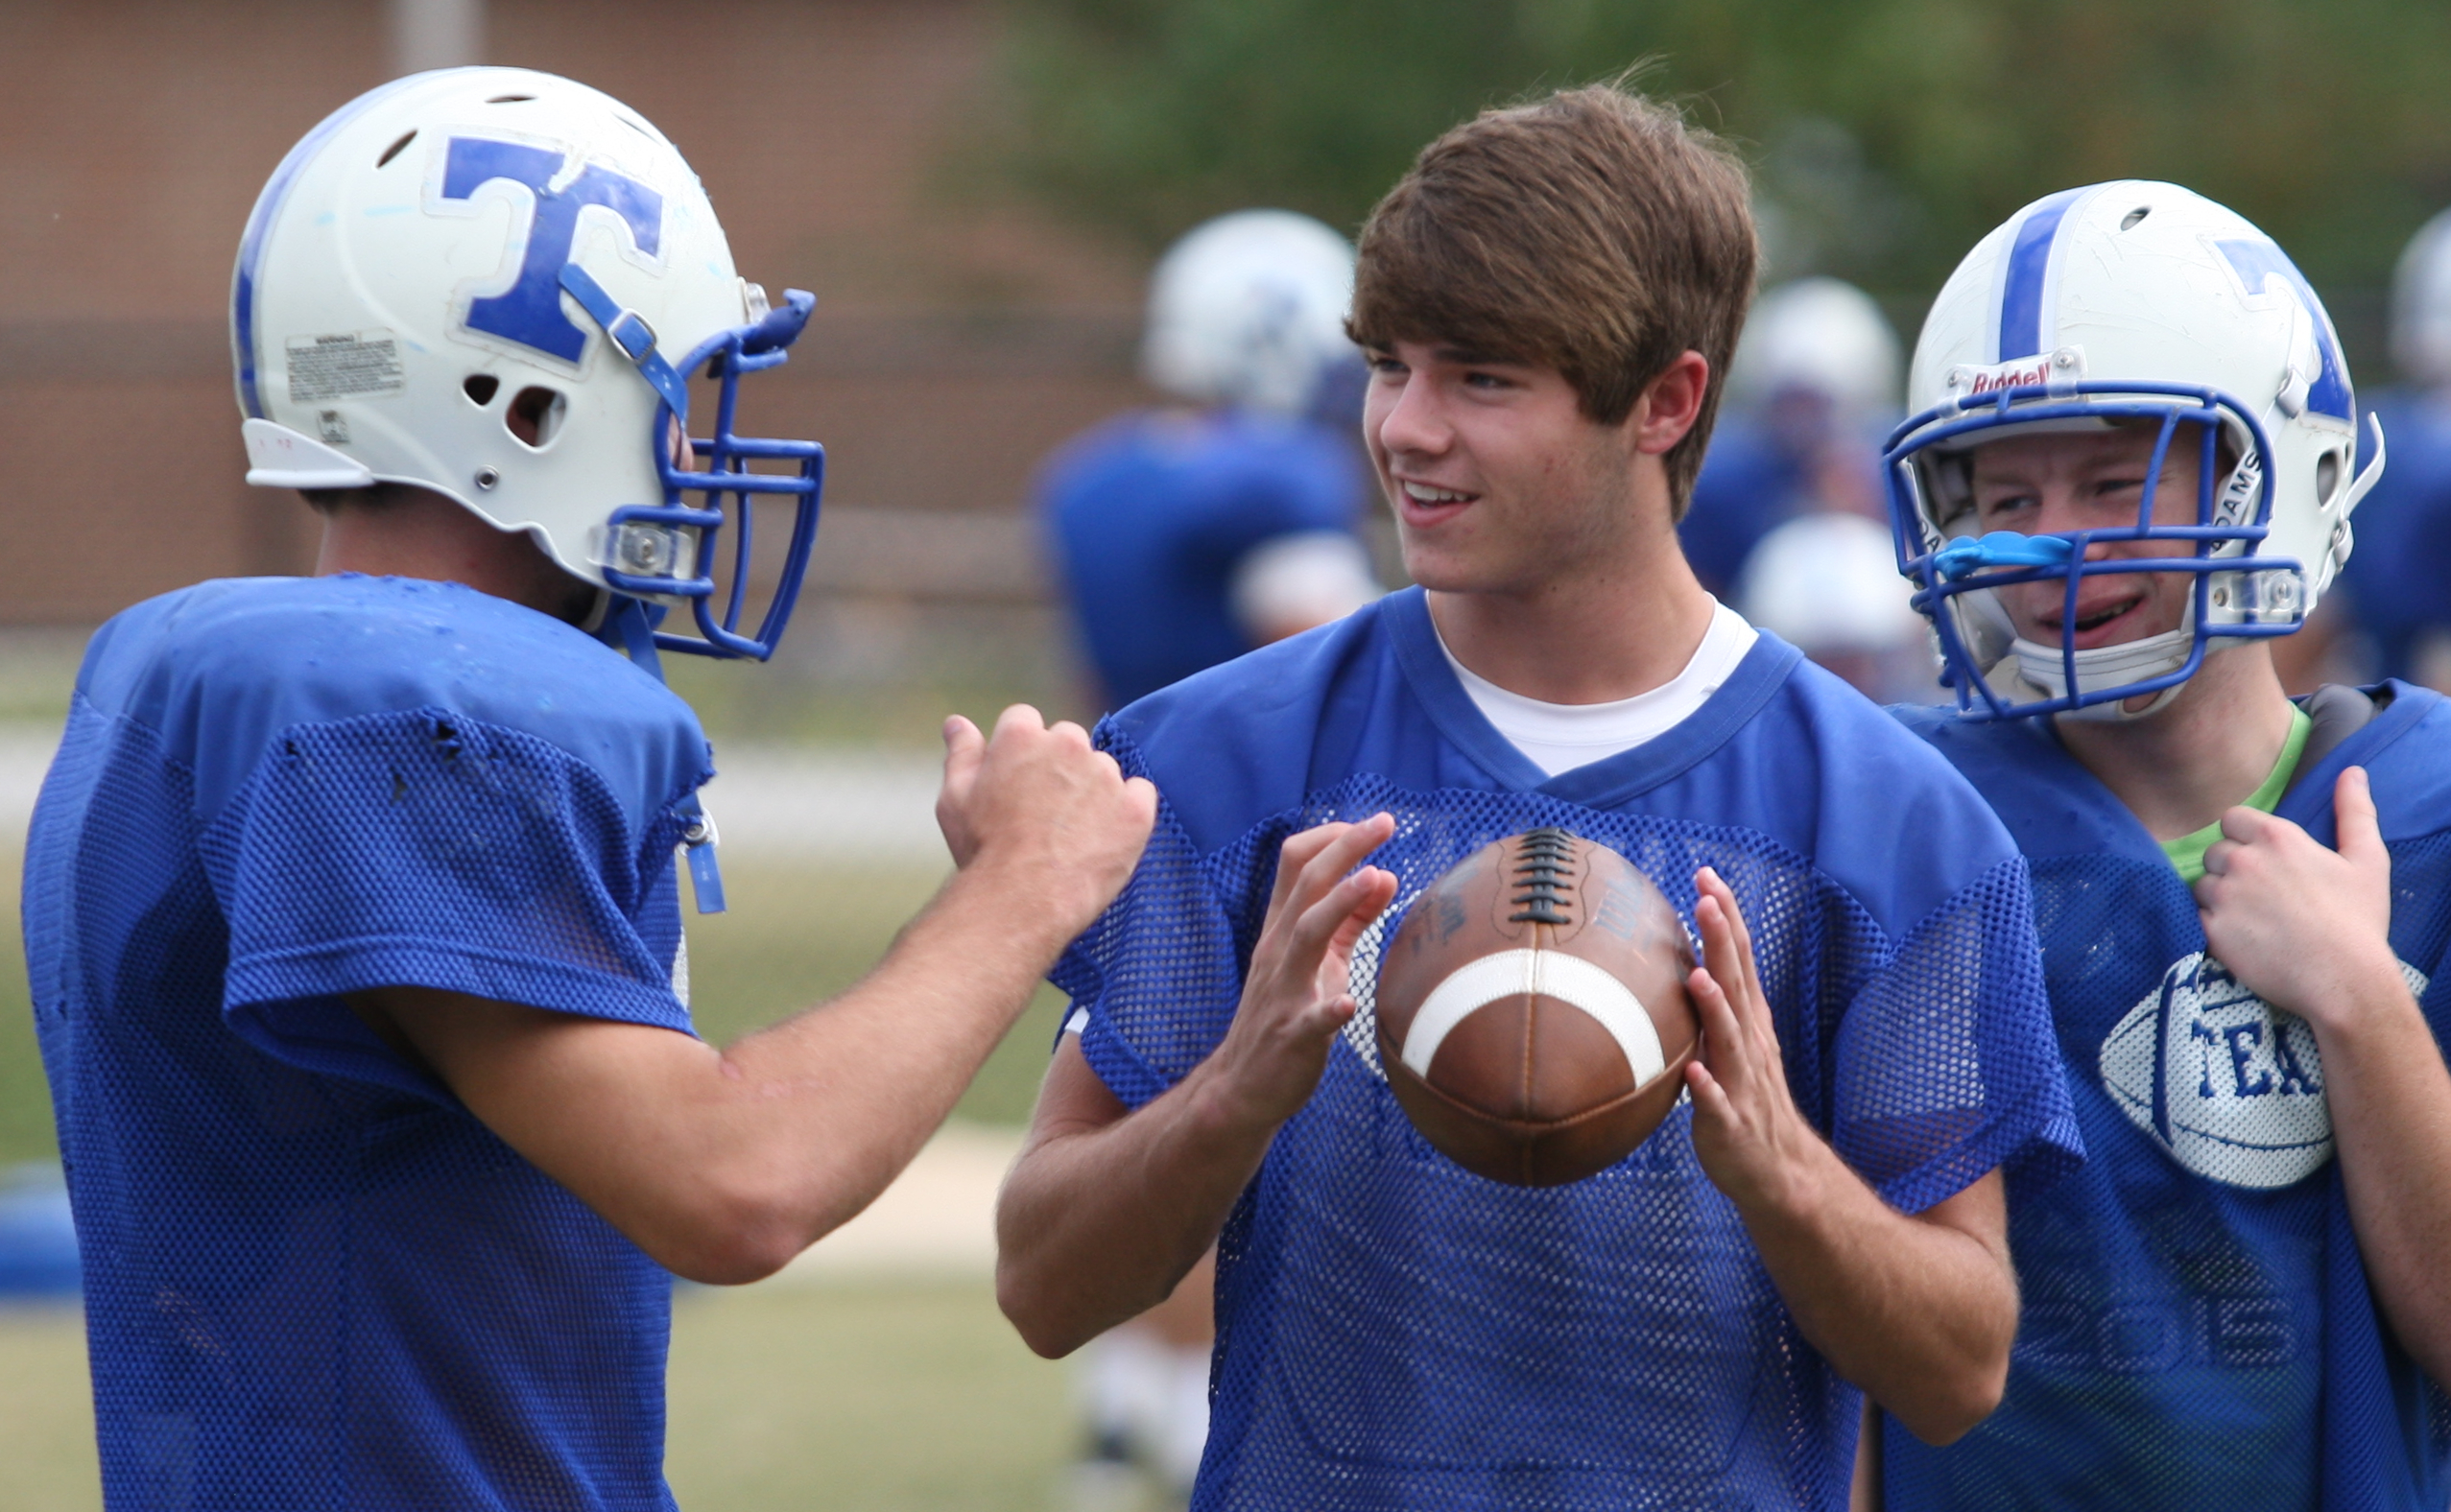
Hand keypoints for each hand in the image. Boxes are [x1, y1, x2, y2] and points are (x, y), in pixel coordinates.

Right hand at [935, 705, 1156, 933]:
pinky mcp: (1135, 808)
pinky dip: (1126, 810)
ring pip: (1103, 769)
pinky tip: (1103, 837)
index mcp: (1022, 735)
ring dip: (1092, 790)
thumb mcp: (955, 798)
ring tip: (1070, 835)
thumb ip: (962, 754)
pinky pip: (1139, 793)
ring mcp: (1106, 775)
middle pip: (1068, 740)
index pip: (1025, 721)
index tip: (1016, 784)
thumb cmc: (982, 850)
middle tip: (1043, 813)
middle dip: (1058, 767)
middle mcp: (1068, 744)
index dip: (1018, 753)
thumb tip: (957, 722)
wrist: (1021, 900)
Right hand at [1193, 815, 1397, 1129]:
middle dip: (1344, 849)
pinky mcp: (1293, 1036)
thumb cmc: (1285, 1014)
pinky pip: (1309, 1021)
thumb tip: (1383, 875)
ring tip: (1372, 877)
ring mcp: (1283, 992)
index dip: (1332, 838)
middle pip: (1306, 886)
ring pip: (1305, 936)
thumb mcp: (1319, 960)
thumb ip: (1351, 920)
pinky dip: (1328, 1011)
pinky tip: (1347, 1006)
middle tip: (1384, 822)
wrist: (1242, 1085)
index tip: (1371, 824)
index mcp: (1282, 930)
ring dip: (1338, 905)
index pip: (1296, 865)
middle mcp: (1278, 951)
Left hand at [1684, 867, 1830, 1215]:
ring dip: (1716, 1008)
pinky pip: (1717, 1105)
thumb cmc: (1744, 1100)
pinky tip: (1693, 1074)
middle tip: (1707, 899)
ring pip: (1729, 1040)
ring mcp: (1742, 1082)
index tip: (1708, 877)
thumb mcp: (1732, 1045)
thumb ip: (1714, 1004)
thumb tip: (1684, 956)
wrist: (1777, 1171)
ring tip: (1699, 977)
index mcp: (1748, 1023)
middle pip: (1736, 985)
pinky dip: (1707, 1088)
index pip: (1738, 960)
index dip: (1725, 919)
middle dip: (1722, 942)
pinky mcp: (1729, 1123)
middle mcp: (1749, 1044)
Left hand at [2197, 767, 2402, 1030]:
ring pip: (2202, 884)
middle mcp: (2242, 861)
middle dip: (2232, 869)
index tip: (2262, 859)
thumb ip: (2354, 812)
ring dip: (2218, 896)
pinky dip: (2212, 925)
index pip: (2231, 819)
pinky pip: (2196, 916)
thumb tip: (2352, 772)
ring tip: (2252, 918)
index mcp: (2275, 837)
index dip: (2243, 837)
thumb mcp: (2367, 860)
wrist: (2344, 979)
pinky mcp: (2211, 931)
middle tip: (2263, 895)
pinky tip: (2241, 937)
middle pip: (2215, 852)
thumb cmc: (2358, 920)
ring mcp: (2223, 896)